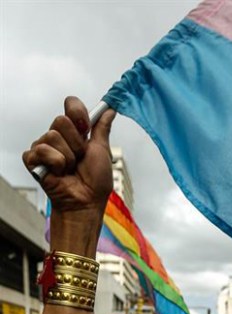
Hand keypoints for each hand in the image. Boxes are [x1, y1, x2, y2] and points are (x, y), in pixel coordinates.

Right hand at [22, 97, 114, 219]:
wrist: (86, 202)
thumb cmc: (95, 182)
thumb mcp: (102, 151)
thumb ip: (102, 128)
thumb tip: (110, 110)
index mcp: (74, 132)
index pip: (71, 104)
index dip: (78, 113)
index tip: (85, 128)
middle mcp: (57, 136)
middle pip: (61, 120)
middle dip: (76, 143)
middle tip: (79, 159)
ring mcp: (43, 147)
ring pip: (52, 136)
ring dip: (68, 157)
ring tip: (69, 169)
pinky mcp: (32, 159)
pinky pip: (42, 150)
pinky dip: (55, 163)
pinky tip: (58, 174)